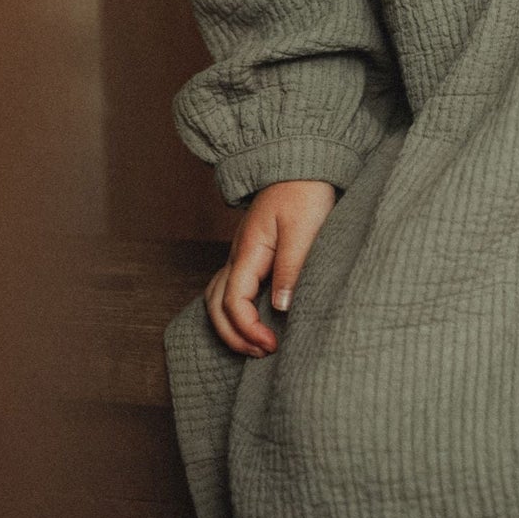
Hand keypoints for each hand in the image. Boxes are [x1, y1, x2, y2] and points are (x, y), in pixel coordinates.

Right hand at [204, 178, 337, 355]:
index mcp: (248, 250)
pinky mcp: (252, 254)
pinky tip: (256, 322)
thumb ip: (290, 267)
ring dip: (231, 325)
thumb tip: (279, 308)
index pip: (233, 301)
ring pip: (217, 298)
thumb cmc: (304, 192)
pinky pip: (231, 289)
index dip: (247, 329)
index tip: (272, 344)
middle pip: (215, 305)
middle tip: (263, 353)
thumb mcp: (303, 229)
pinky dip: (236, 311)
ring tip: (257, 345)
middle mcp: (238, 255)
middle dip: (233, 335)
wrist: (302, 164)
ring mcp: (242, 254)